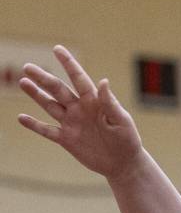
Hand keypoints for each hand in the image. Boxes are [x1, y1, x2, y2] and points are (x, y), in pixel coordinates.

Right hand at [17, 46, 143, 179]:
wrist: (124, 164)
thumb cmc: (128, 139)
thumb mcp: (121, 120)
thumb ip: (110, 102)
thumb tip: (103, 81)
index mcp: (94, 101)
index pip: (78, 79)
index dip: (68, 63)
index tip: (57, 48)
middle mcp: (80, 109)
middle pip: (58, 90)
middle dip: (43, 78)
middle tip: (27, 67)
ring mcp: (72, 123)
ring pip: (50, 106)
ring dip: (36, 95)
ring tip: (23, 82)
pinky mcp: (67, 139)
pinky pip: (47, 131)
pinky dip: (34, 125)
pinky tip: (21, 118)